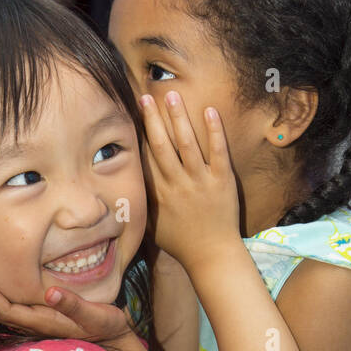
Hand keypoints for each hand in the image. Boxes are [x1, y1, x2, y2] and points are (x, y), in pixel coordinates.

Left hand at [0, 259, 134, 346]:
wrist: (113, 338)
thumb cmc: (106, 325)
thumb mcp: (96, 314)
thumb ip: (73, 304)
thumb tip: (51, 292)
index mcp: (42, 322)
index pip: (4, 309)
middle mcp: (32, 325)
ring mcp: (32, 322)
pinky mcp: (35, 317)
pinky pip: (5, 306)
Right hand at [139, 93, 240, 270]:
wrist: (212, 255)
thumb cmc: (182, 243)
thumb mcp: (153, 227)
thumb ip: (143, 205)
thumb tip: (128, 191)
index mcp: (159, 194)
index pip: (146, 158)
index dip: (138, 135)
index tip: (131, 115)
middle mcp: (178, 184)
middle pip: (162, 145)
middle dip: (153, 119)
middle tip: (146, 96)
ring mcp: (201, 181)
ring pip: (187, 144)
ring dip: (179, 118)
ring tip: (172, 95)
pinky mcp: (222, 181)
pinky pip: (218, 152)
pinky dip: (214, 131)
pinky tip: (209, 110)